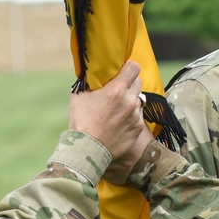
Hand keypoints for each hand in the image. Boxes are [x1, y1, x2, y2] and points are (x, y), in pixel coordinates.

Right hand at [68, 61, 150, 178]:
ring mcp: (136, 115)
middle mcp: (130, 100)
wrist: (87, 150)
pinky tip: (119, 122)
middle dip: (129, 83)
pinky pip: (138, 116)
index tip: (123, 70)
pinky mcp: (138, 128)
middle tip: (118, 90)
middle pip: (138, 82)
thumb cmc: (81, 122)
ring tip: (118, 108)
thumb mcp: (79, 96)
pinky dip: (131, 116)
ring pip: (139, 99)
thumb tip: (92, 73)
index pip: (134, 67)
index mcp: (117, 89)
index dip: (128, 67)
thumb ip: (89, 82)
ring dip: (131, 100)